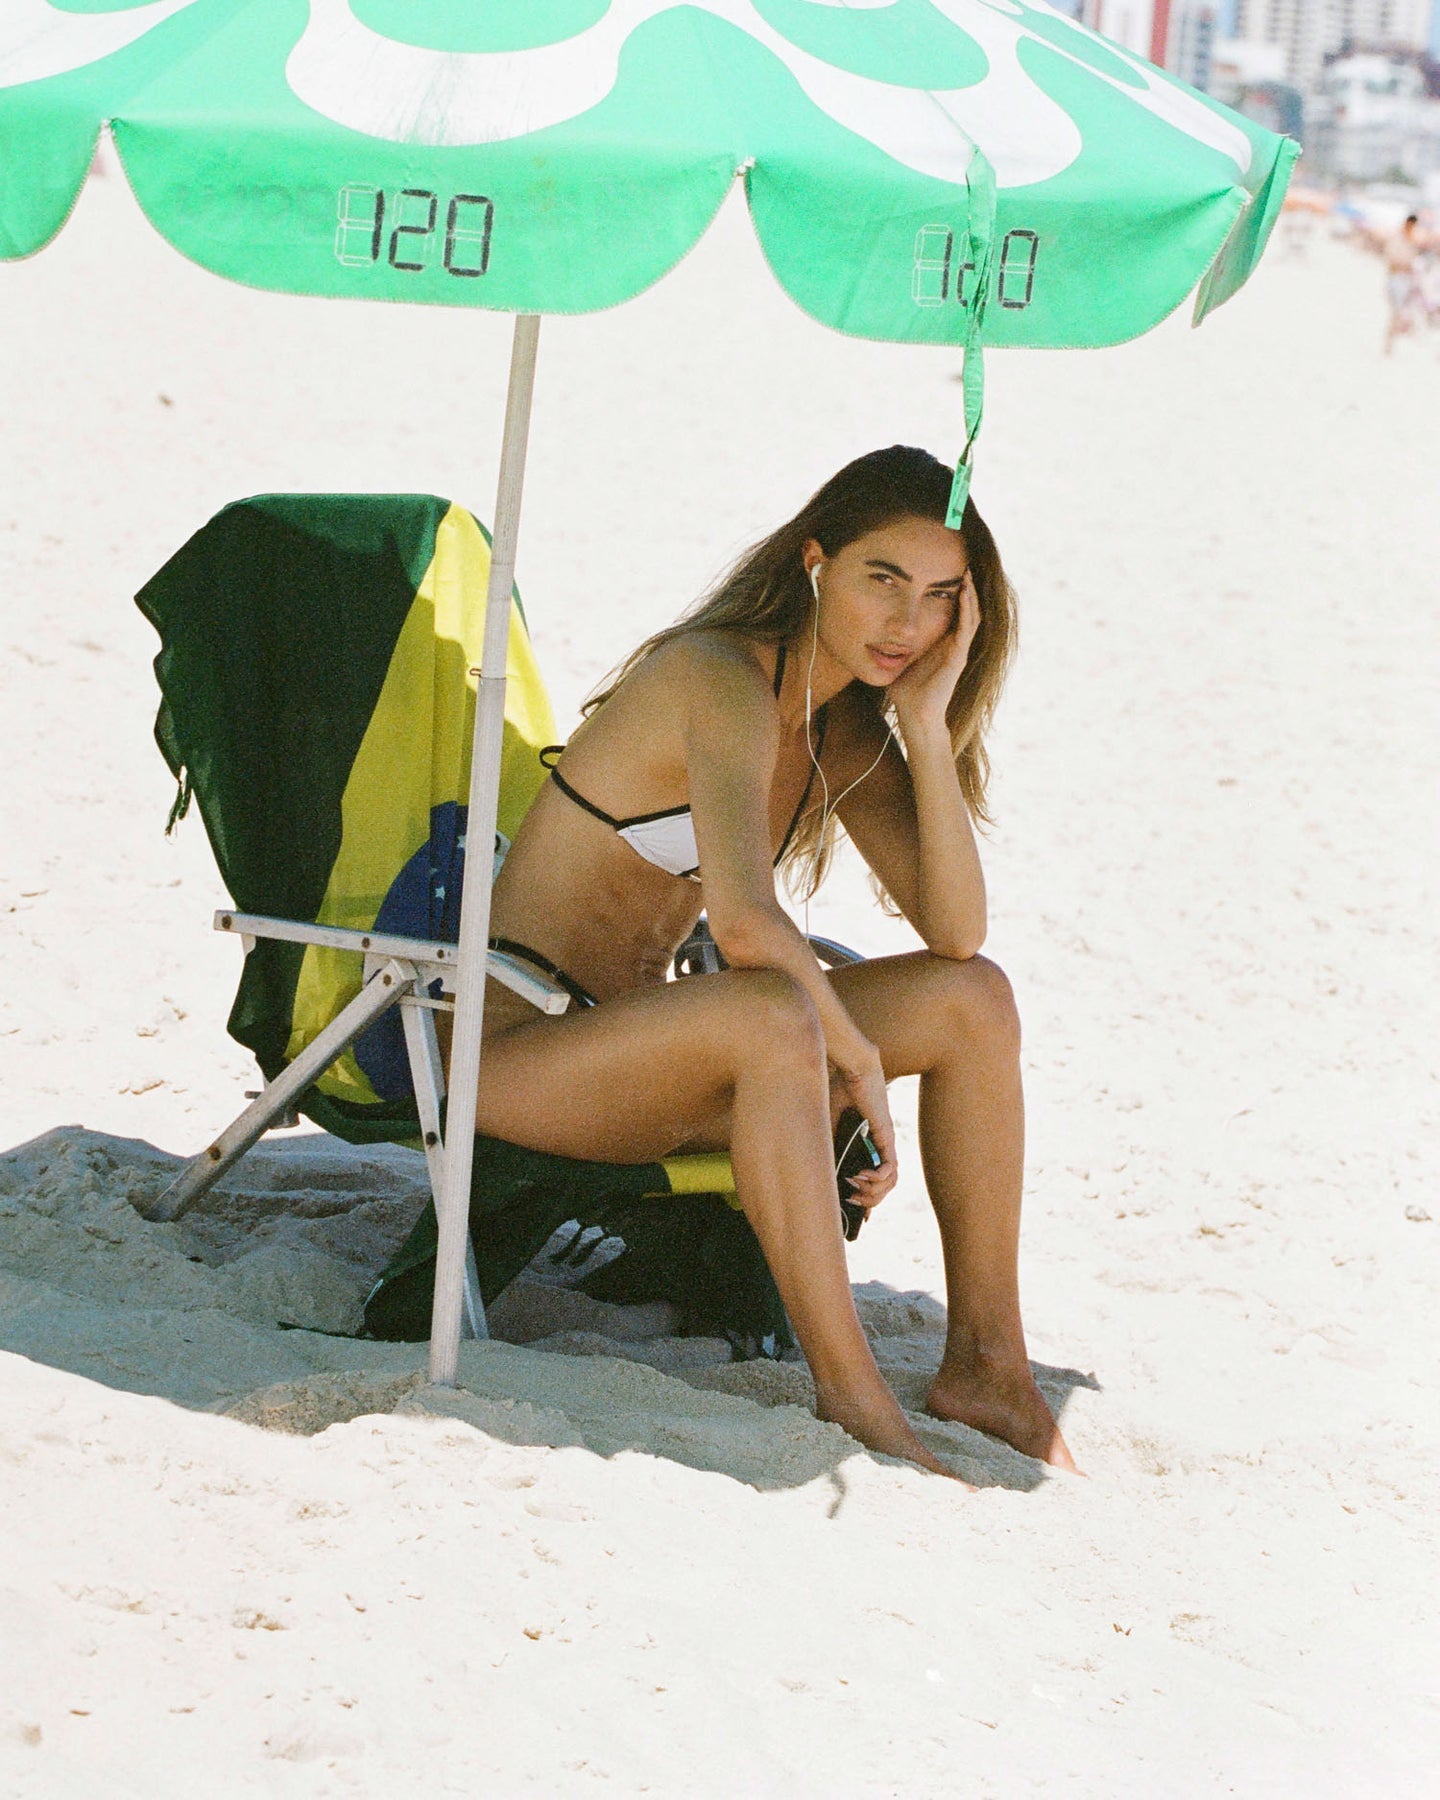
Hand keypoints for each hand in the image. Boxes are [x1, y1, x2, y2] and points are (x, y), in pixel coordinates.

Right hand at [836, 1051, 896, 1211]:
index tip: (855, 1211)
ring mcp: (886, 1142)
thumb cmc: (839, 1087)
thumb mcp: (827, 1121)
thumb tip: (818, 1169)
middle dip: (869, 1201)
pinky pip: (890, 1169)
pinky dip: (877, 1178)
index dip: (867, 1197)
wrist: (853, 1066)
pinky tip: (862, 1176)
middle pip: (885, 1186)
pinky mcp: (887, 1137)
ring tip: (854, 1187)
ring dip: (873, 1192)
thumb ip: (826, 1143)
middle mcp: (880, 1146)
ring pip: (891, 1182)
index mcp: (868, 1143)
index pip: (875, 1178)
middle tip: (851, 1201)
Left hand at [888, 569, 979, 739]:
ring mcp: (958, 650)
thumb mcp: (897, 657)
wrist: (915, 715)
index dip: (952, 592)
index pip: (951, 611)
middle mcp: (953, 644)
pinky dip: (967, 609)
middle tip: (964, 564)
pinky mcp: (958, 657)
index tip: (945, 571)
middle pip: (966, 609)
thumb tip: (871, 627)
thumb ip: (892, 642)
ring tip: (968, 573)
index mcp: (942, 643)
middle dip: (966, 588)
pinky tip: (964, 593)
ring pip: (971, 615)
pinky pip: (966, 628)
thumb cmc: (905, 691)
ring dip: (970, 594)